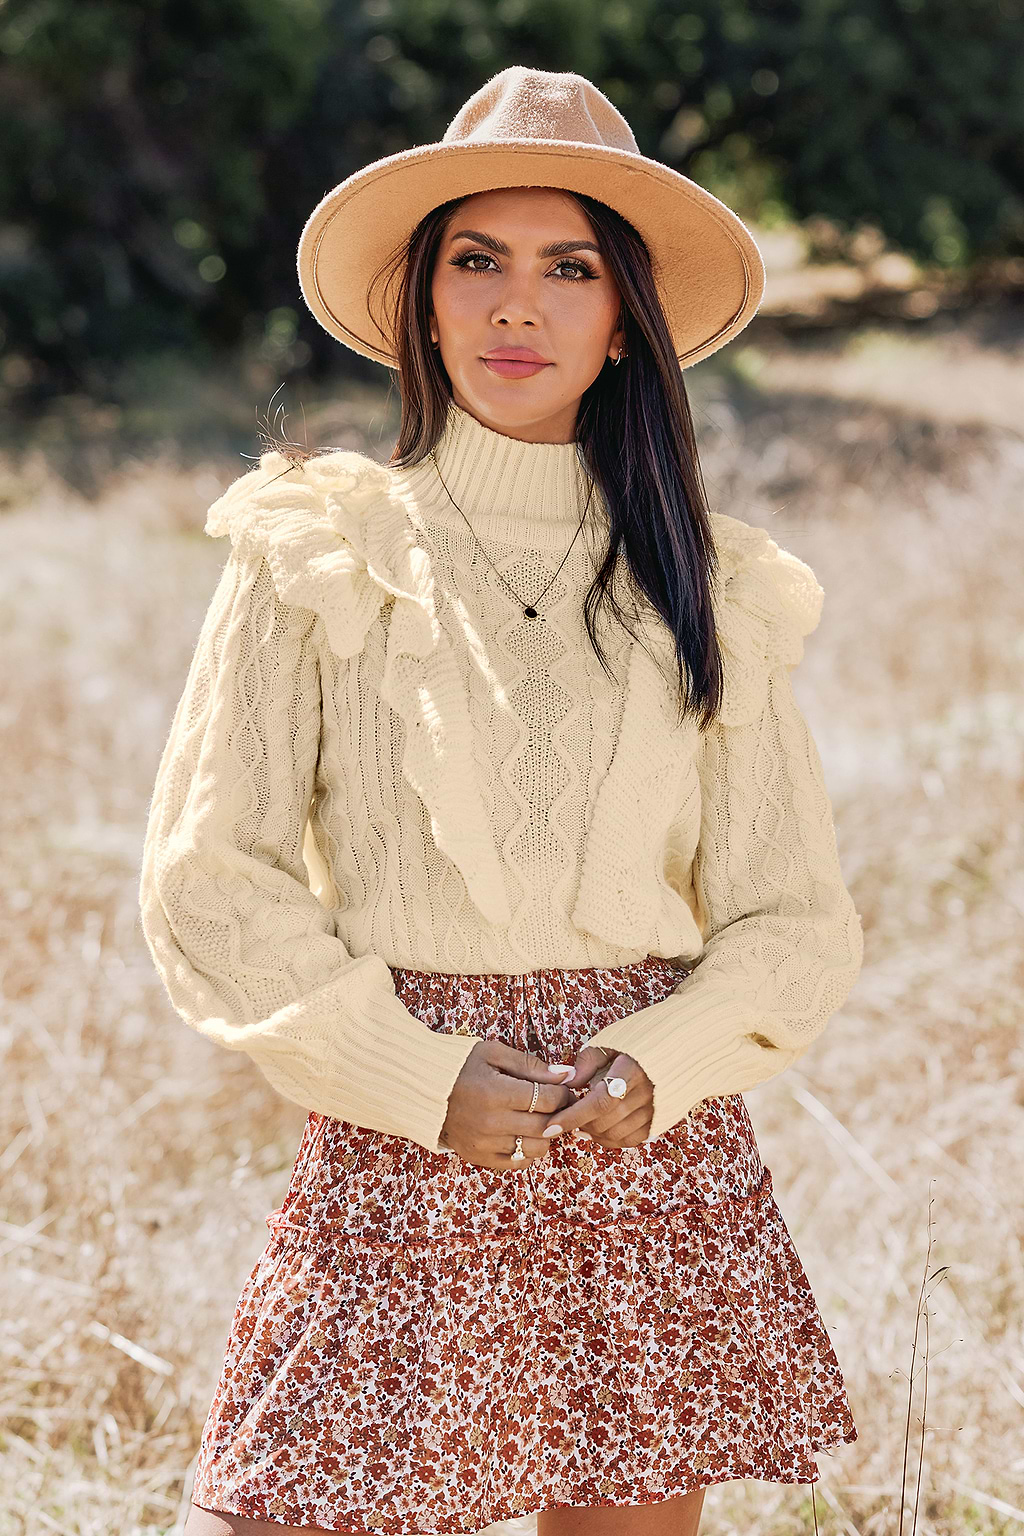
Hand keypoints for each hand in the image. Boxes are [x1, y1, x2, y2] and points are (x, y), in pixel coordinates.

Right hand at [439, 1039, 576, 1168]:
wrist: (423, 1088)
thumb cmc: (461, 1065)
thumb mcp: (494, 1053)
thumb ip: (531, 1065)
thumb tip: (567, 1075)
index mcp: (495, 1093)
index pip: (547, 1099)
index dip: (562, 1093)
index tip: (562, 1088)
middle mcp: (490, 1123)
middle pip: (545, 1126)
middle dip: (558, 1114)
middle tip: (556, 1104)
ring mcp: (484, 1144)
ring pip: (536, 1149)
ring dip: (545, 1134)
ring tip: (537, 1118)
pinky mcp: (478, 1157)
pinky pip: (518, 1163)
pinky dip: (527, 1151)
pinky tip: (522, 1133)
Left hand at [537, 1045, 653, 1148]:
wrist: (675, 1045)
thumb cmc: (637, 1041)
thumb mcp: (609, 1043)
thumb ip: (587, 1062)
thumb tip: (568, 1083)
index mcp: (633, 1069)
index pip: (599, 1102)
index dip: (572, 1117)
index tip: (550, 1126)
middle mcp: (647, 1091)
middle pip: (606, 1121)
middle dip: (579, 1125)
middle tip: (564, 1119)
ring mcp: (656, 1107)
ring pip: (618, 1133)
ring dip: (594, 1134)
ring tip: (580, 1126)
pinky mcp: (661, 1118)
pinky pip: (634, 1139)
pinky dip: (613, 1140)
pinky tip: (600, 1132)